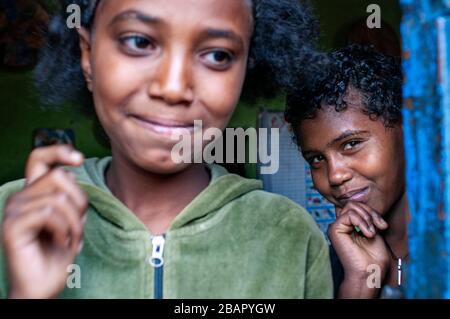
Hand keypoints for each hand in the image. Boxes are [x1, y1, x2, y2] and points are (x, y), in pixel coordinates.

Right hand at [2, 145, 87, 298]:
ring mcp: (13, 210)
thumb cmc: (58, 252)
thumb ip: (69, 196)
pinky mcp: (12, 225)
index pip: (39, 158)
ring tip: (70, 239)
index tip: (79, 158)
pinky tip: (61, 243)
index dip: (59, 151)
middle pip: (60, 177)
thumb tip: (71, 171)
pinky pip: (50, 214)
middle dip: (80, 202)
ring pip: (59, 198)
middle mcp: (21, 197)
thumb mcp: (71, 219)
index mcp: (33, 193)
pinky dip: (65, 231)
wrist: (43, 285)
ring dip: (75, 223)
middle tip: (77, 226)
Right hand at [328, 201, 389, 297]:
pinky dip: (362, 222)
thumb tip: (367, 207)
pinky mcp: (334, 230)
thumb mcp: (374, 231)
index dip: (371, 212)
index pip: (357, 206)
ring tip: (372, 232)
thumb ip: (369, 218)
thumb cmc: (373, 257)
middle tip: (380, 226)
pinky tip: (368, 233)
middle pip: (353, 204)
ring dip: (367, 218)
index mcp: (349, 225)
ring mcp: (336, 227)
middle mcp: (341, 225)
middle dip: (370, 212)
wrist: (370, 272)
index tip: (383, 225)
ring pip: (351, 206)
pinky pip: (349, 215)